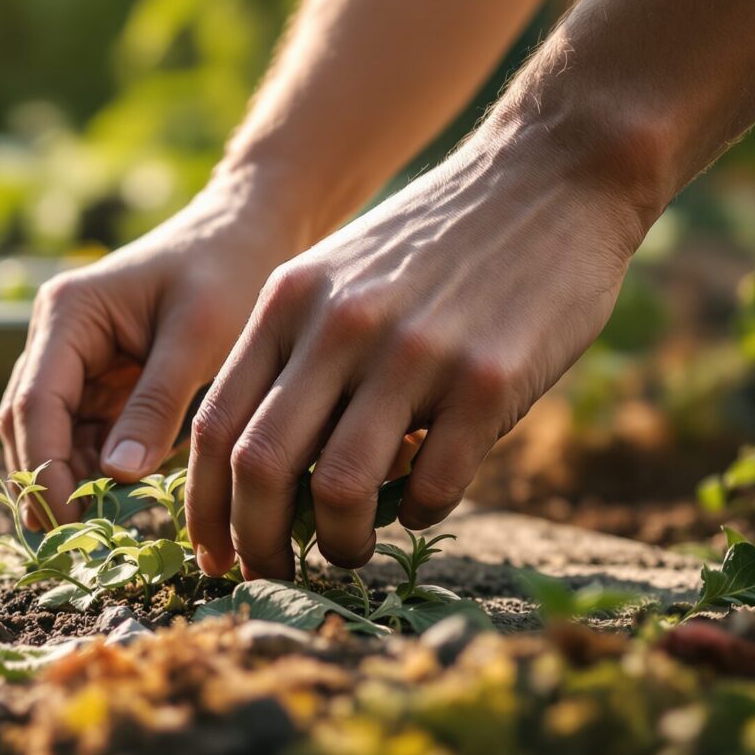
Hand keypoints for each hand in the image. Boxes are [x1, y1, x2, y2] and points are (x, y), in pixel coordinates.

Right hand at [0, 178, 307, 526]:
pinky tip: (121, 503)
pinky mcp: (99, 380)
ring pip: (50, 436)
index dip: (43, 470)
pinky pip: (83, 435)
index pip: (35, 405)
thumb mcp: (198, 338)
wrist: (251, 231)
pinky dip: (95, 470)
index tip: (68, 525)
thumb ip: (154, 406)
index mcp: (66, 314)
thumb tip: (114, 478)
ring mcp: (73, 359)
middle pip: (28, 426)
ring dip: (69, 482)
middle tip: (75, 545)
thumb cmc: (228, 271)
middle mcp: (56, 336)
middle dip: (46, 484)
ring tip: (99, 534)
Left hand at [186, 142, 651, 579]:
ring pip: (342, 487)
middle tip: (270, 576)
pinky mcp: (487, 378)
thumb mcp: (337, 277)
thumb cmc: (434, 244)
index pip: (214, 426)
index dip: (204, 507)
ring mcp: (413, 353)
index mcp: (287, 304)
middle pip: (261, 466)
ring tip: (349, 553)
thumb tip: (261, 476)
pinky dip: (420, 514)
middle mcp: (338, 327)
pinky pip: (434, 483)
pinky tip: (423, 506)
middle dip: (256, 543)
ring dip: (339, 543)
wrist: (550, 178)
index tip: (213, 554)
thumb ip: (294, 359)